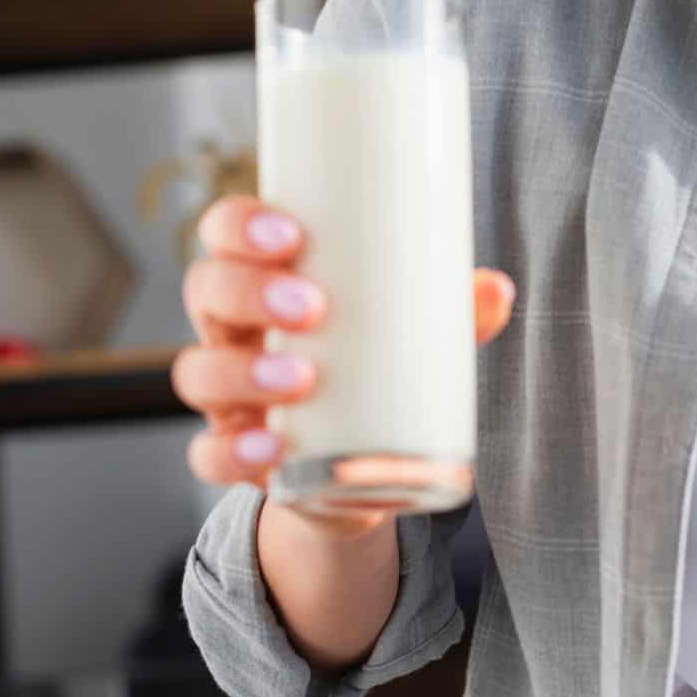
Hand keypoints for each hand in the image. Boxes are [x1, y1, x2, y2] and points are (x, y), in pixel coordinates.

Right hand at [172, 194, 514, 502]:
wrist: (360, 471)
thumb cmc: (377, 369)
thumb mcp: (413, 335)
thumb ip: (453, 312)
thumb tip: (499, 289)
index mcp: (265, 282)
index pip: (225, 233)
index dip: (240, 225)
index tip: (291, 233)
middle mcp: (232, 333)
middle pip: (206, 291)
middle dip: (247, 290)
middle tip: (310, 307)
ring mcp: (227, 397)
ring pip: (197, 372)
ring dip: (241, 372)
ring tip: (301, 380)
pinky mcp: (236, 457)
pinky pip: (208, 455)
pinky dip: (233, 452)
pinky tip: (271, 449)